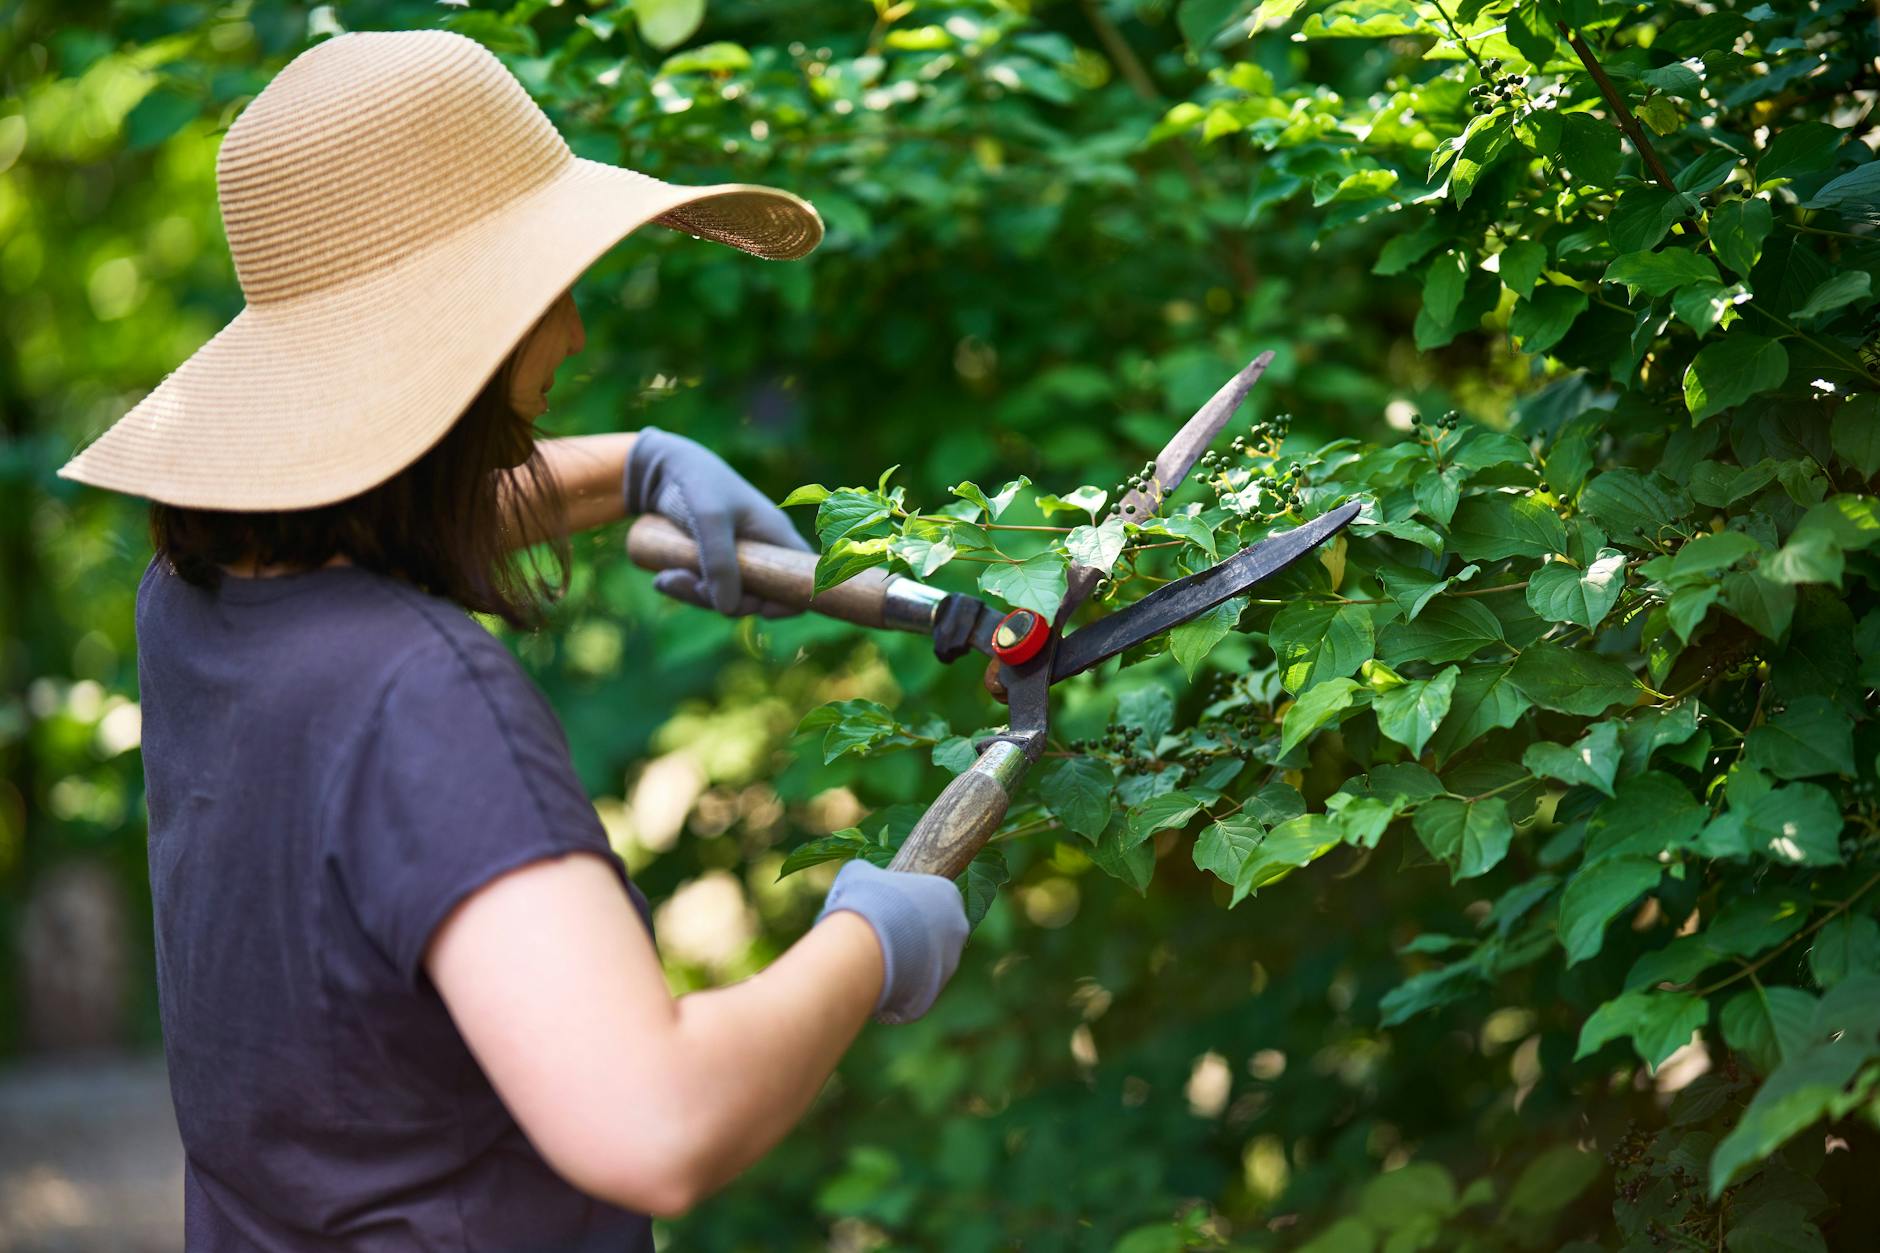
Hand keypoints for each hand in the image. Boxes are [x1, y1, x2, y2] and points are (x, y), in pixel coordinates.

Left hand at [622, 427, 810, 616]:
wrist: (658, 466)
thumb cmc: (695, 482)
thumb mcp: (709, 519)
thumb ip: (720, 562)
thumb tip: (728, 609)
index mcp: (776, 535)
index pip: (801, 578)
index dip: (788, 600)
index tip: (758, 609)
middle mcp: (762, 549)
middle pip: (759, 597)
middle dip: (724, 601)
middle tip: (690, 586)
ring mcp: (737, 557)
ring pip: (727, 597)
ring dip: (696, 595)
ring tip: (664, 579)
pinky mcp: (713, 560)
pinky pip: (708, 588)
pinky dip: (686, 588)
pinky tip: (663, 578)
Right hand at [815, 860, 969, 1024]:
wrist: (863, 949)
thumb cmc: (866, 903)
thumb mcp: (860, 874)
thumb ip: (870, 876)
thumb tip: (862, 879)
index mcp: (947, 894)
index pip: (933, 897)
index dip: (906, 903)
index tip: (885, 906)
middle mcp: (957, 929)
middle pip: (933, 931)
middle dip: (908, 933)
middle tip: (877, 933)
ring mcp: (948, 964)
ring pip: (924, 962)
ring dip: (902, 961)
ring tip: (869, 958)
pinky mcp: (932, 994)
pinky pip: (911, 990)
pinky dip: (894, 988)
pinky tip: (871, 979)